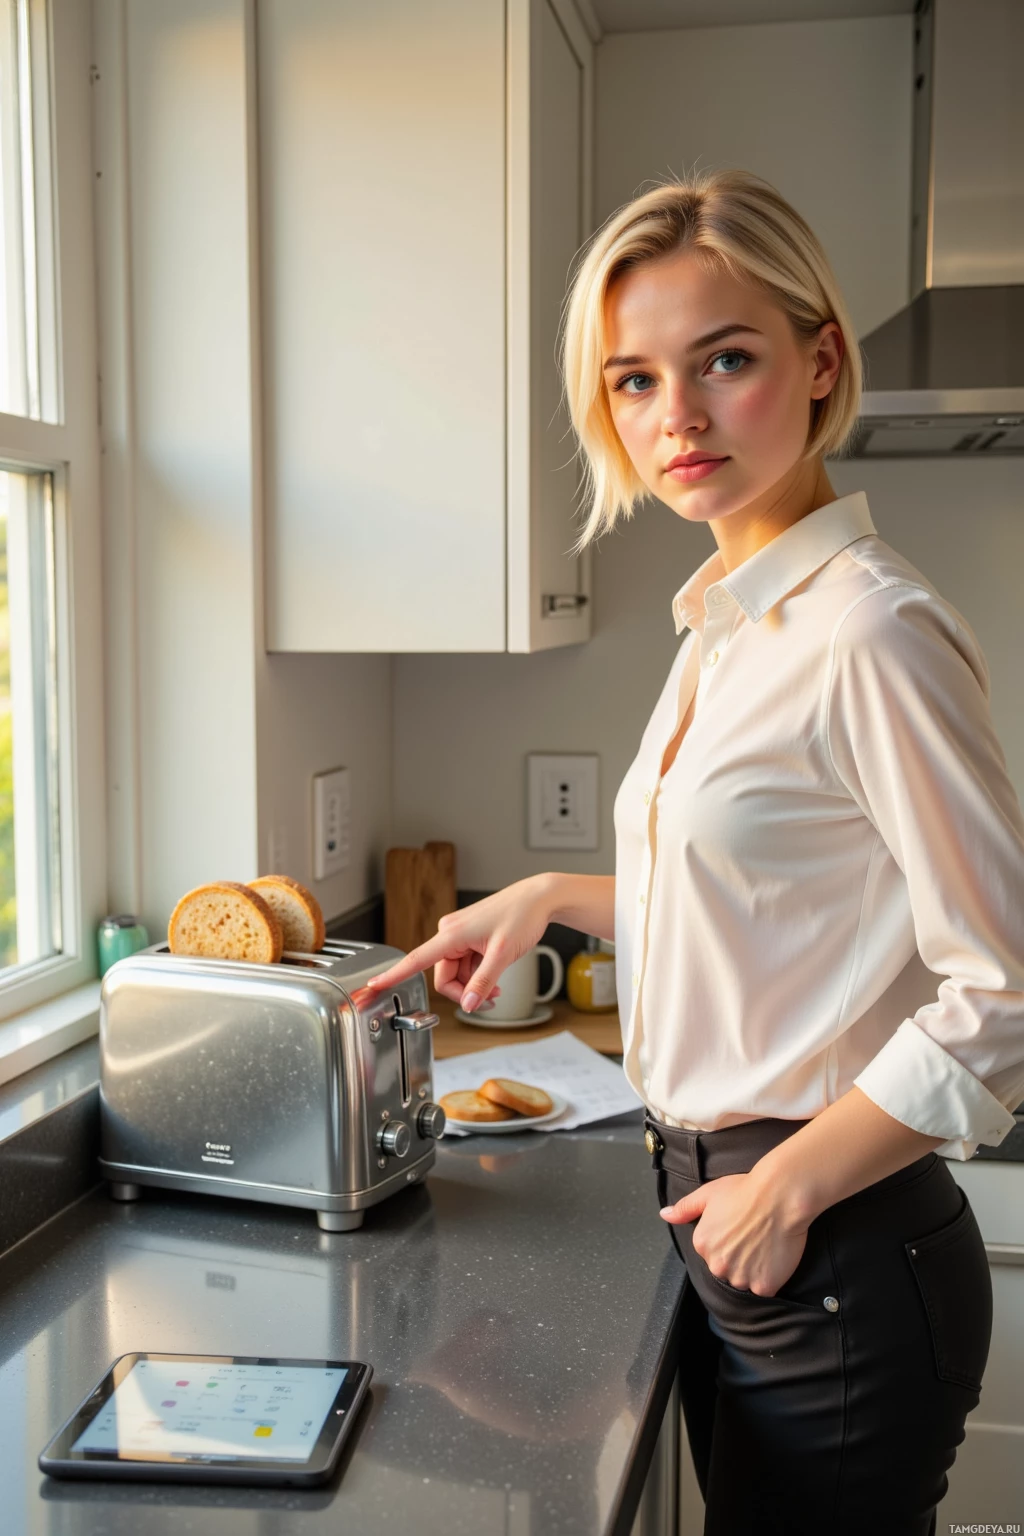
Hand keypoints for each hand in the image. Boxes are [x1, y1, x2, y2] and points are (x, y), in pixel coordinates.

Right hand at [360, 874, 555, 1012]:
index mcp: (451, 934)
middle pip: (444, 976)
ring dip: (474, 985)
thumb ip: (483, 982)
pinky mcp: (469, 937)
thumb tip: (467, 1005)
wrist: (538, 898)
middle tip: (490, 998)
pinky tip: (495, 978)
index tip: (372, 985)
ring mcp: (460, 935)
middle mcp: (450, 933)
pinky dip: (478, 975)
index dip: (393, 974)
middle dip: (464, 991)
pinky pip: (466, 965)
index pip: (415, 959)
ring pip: (457, 973)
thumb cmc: (522, 916)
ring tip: (497, 989)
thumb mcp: (503, 954)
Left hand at [659, 1171, 809, 1296]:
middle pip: (726, 1270)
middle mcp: (717, 1264)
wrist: (780, 1196)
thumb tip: (664, 1215)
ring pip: (744, 1281)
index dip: (727, 1241)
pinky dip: (770, 1277)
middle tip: (752, 1237)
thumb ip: (685, 1208)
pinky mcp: (764, 1285)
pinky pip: (764, 1288)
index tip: (738, 1228)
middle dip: (737, 1259)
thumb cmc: (745, 1190)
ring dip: (753, 1270)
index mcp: (702, 1244)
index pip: (711, 1253)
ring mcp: (741, 1277)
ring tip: (764, 1245)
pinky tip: (774, 1256)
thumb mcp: (708, 1193)